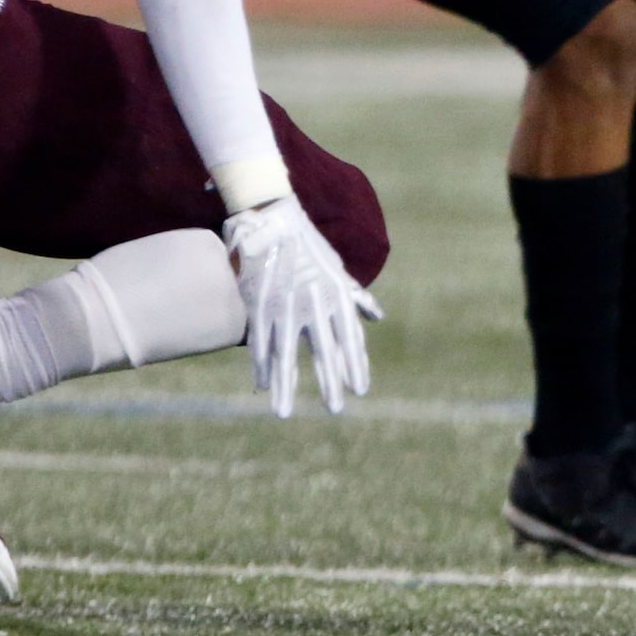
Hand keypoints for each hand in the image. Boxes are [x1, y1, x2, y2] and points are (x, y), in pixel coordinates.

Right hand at [222, 194, 381, 417]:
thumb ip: (356, 298)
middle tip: (335, 409)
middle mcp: (314, 305)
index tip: (360, 389)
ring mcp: (284, 307)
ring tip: (284, 412)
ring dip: (286, 386)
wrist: (273, 223)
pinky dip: (262, 366)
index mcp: (336, 296)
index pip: (350, 338)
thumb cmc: (310, 248)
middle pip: (324, 352)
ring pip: (286, 356)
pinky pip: (261, 343)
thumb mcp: (338, 271)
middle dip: (329, 383)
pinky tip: (265, 386)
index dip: (356, 365)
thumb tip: (377, 318)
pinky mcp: (259, 306)